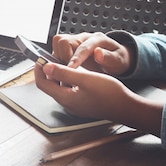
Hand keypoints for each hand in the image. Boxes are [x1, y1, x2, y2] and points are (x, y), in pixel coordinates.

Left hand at [34, 62, 162, 134]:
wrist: (126, 108)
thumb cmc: (109, 93)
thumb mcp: (85, 78)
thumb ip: (64, 72)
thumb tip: (46, 67)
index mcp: (65, 97)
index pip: (42, 84)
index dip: (38, 70)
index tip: (40, 58)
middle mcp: (67, 104)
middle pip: (50, 86)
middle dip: (48, 71)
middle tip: (52, 58)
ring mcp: (75, 105)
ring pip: (60, 88)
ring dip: (59, 75)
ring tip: (64, 62)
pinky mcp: (82, 104)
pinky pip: (69, 91)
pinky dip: (68, 81)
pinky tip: (76, 73)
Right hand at [52, 32, 133, 75]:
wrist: (115, 59)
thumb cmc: (117, 60)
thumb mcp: (119, 61)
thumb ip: (109, 57)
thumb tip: (98, 53)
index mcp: (97, 39)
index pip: (82, 47)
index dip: (75, 59)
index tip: (70, 69)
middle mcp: (84, 38)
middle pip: (64, 40)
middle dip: (63, 57)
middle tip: (68, 72)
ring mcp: (75, 41)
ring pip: (57, 44)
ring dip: (58, 59)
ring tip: (65, 72)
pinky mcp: (69, 47)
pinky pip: (57, 50)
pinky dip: (58, 61)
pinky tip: (64, 71)